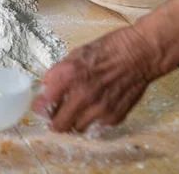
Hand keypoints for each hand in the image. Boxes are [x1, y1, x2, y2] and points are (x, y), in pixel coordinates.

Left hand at [33, 26, 157, 131]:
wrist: (139, 53)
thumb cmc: (107, 49)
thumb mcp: (75, 54)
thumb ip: (58, 72)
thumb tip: (46, 86)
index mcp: (69, 76)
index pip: (44, 103)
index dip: (39, 107)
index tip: (40, 106)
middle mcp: (83, 95)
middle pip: (59, 124)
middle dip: (54, 121)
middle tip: (54, 116)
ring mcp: (100, 108)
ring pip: (77, 128)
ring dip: (74, 122)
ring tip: (76, 112)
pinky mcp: (116, 115)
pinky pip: (97, 126)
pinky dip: (93, 120)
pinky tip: (95, 108)